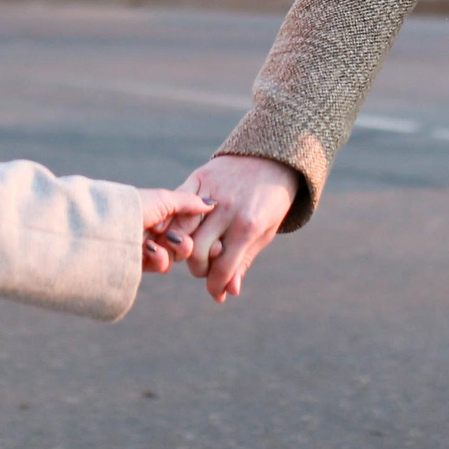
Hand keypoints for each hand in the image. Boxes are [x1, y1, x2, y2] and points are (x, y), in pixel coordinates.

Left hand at [137, 188, 211, 273]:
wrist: (105, 225)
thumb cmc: (135, 206)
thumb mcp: (163, 199)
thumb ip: (189, 202)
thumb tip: (213, 203)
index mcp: (164, 211)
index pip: (190, 223)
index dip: (202, 231)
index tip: (215, 237)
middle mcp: (158, 228)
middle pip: (186, 241)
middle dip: (191, 243)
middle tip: (195, 242)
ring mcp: (150, 246)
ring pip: (176, 255)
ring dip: (175, 250)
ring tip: (164, 242)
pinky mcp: (141, 263)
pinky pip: (161, 265)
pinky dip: (160, 259)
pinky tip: (150, 249)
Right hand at [177, 154, 300, 301]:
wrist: (273, 156)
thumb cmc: (272, 199)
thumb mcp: (265, 232)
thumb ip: (243, 261)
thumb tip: (229, 292)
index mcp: (247, 226)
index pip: (221, 269)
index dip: (216, 287)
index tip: (216, 293)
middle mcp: (226, 209)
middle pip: (196, 254)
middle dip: (200, 270)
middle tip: (207, 269)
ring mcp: (210, 191)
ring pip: (181, 232)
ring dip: (184, 249)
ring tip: (195, 251)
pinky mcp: (197, 176)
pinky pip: (176, 204)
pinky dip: (174, 221)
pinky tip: (182, 231)